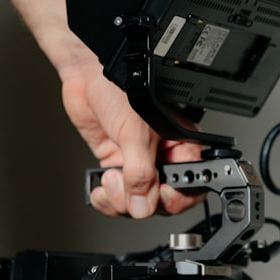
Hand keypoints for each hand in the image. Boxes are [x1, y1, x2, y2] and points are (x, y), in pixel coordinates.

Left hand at [59, 56, 202, 217]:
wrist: (87, 74)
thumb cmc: (120, 87)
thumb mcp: (136, 133)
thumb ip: (140, 173)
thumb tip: (143, 206)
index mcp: (183, 146)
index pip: (192, 186)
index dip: (177, 198)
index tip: (159, 196)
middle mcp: (164, 158)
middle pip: (164, 201)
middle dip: (143, 203)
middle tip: (130, 192)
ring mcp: (140, 164)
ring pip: (139, 203)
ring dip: (121, 202)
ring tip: (111, 182)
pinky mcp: (118, 166)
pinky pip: (118, 196)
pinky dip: (107, 199)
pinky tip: (101, 189)